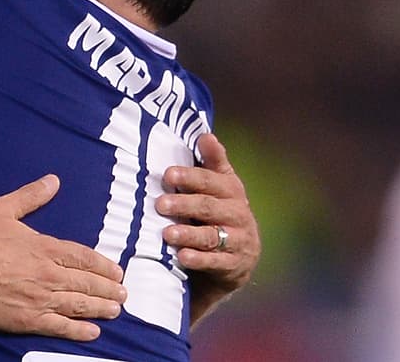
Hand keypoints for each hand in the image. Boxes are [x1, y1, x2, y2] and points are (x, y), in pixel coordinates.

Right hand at [0, 174, 126, 340]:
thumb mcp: (2, 209)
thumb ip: (30, 196)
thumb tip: (52, 181)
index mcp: (44, 248)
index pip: (82, 258)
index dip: (102, 265)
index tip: (117, 272)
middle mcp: (48, 275)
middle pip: (86, 283)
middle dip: (108, 289)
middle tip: (123, 295)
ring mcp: (40, 299)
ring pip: (79, 305)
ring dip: (100, 308)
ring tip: (116, 311)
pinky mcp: (28, 320)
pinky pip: (60, 326)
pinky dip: (79, 330)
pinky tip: (93, 332)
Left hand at [157, 132, 259, 322]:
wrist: (240, 257)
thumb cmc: (220, 212)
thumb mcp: (220, 186)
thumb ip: (212, 162)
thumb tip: (206, 134)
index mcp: (232, 190)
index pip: (210, 180)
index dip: (190, 177)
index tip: (168, 174)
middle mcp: (237, 213)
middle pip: (209, 207)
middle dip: (184, 205)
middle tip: (160, 204)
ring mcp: (238, 240)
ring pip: (211, 236)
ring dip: (188, 234)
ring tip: (167, 233)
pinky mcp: (234, 265)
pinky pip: (215, 262)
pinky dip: (199, 260)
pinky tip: (182, 257)